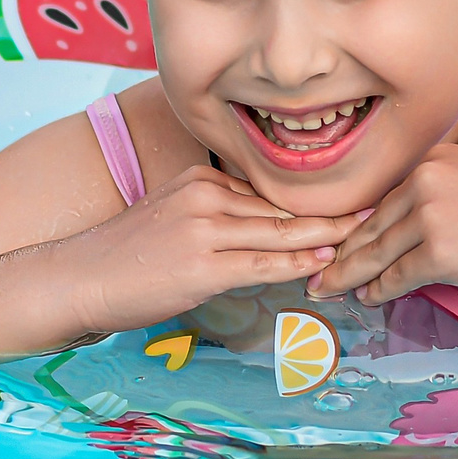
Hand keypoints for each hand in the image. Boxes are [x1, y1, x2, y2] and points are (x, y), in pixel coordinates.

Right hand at [68, 163, 356, 334]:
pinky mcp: (201, 266)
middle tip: (379, 207)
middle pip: (283, 205)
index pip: (270, 190)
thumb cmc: (125, 257)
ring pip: (280, 231)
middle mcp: (205, 195)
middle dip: (333, 210)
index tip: (353, 195)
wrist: (79, 278)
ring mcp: (203, 229)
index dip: (314, 198)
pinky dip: (299, 263)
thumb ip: (217, 217)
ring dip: (328, 235)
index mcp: (201, 179)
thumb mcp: (173, 218)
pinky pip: (262, 263)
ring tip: (367, 232)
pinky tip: (327, 261)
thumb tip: (262, 230)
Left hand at [306, 144, 457, 303]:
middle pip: (372, 226)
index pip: (386, 201)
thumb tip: (410, 234)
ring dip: (350, 275)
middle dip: (344, 252)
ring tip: (329, 288)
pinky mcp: (439, 252)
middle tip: (319, 271)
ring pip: (376, 252)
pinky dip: (378, 290)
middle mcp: (424, 181)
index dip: (360, 227)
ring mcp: (429, 216)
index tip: (342, 243)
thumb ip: (441, 199)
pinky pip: (397, 276)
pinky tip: (367, 297)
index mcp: (433, 160)